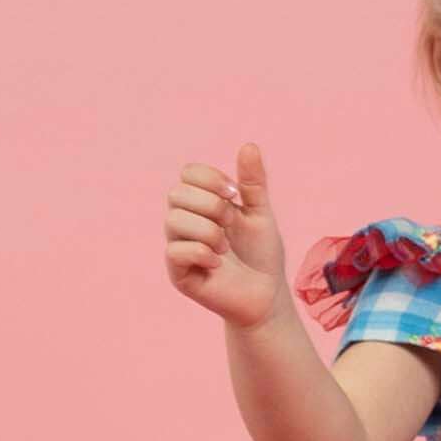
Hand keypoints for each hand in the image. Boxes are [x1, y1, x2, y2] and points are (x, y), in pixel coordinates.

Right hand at [164, 141, 291, 329]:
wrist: (267, 294)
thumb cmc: (262, 255)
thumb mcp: (260, 213)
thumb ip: (253, 182)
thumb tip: (249, 145)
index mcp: (201, 203)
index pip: (188, 173)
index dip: (210, 178)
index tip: (234, 194)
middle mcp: (184, 222)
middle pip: (177, 193)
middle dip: (211, 205)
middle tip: (231, 224)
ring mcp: (178, 247)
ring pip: (174, 220)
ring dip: (208, 231)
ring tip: (225, 247)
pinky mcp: (177, 273)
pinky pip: (175, 251)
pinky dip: (202, 252)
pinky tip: (218, 263)